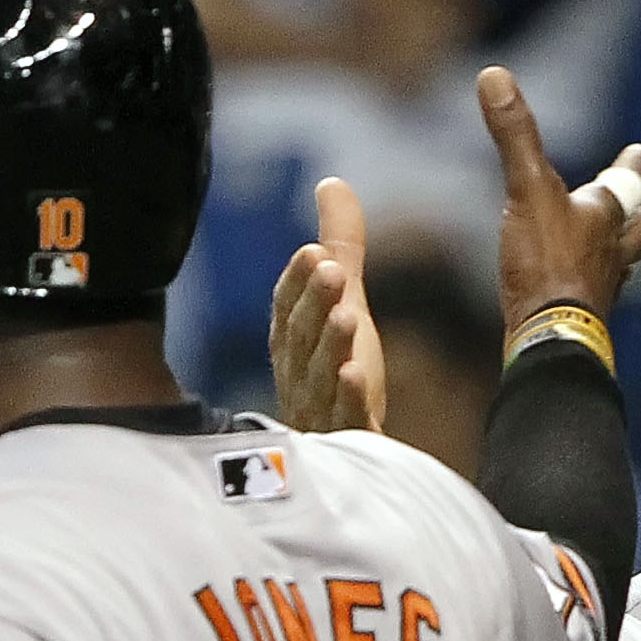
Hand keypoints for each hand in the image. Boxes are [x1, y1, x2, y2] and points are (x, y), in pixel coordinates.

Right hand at [271, 176, 386, 433]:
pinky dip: (345, 401)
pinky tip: (353, 377)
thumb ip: (340, 246)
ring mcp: (318, 413)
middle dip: (314, 303)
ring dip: (330, 346)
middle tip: (333, 270)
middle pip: (301, 338)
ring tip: (348, 316)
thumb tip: (332, 182)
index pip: (287, 309)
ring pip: (318, 378)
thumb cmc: (336, 374)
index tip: (314, 253)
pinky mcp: (346, 444)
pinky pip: (342, 423)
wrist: (347, 458)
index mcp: (291, 342)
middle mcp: (297, 375)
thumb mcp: (342, 303)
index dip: (298, 284)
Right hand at [477, 65, 640, 331]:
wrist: (550, 335)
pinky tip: (591, 293)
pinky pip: (598, 297)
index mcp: (604, 216)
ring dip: (627, 253)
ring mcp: (600, 289)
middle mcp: (610, 252)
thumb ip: (514, 135)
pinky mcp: (583, 320)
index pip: (625, 183)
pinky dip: (599, 288)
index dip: (631, 166)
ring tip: (631, 251)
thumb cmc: (546, 262)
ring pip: (623, 265)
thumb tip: (494, 74)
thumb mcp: (527, 188)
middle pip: (636, 229)